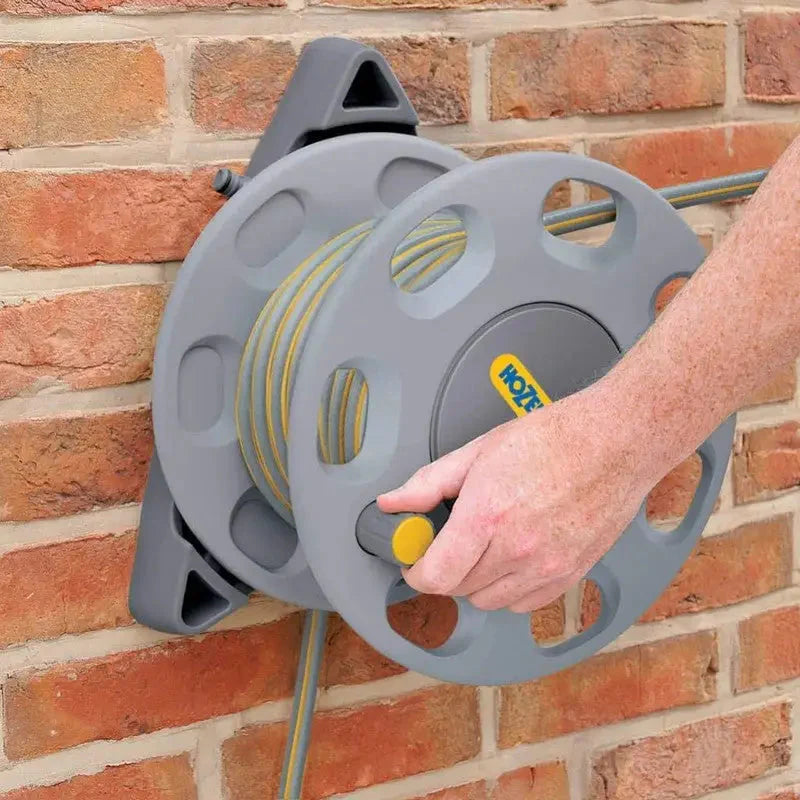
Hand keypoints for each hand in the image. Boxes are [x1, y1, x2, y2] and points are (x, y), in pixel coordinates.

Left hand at [378, 383, 655, 611]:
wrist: (616, 443)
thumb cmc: (554, 438)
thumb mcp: (479, 450)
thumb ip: (429, 483)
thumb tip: (393, 503)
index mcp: (487, 516)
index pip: (435, 577)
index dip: (415, 571)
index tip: (414, 560)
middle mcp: (517, 550)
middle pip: (459, 589)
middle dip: (445, 569)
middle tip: (451, 540)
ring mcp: (547, 568)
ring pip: (490, 602)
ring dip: (477, 581)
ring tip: (485, 545)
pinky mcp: (570, 576)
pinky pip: (524, 604)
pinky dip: (510, 588)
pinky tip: (513, 556)